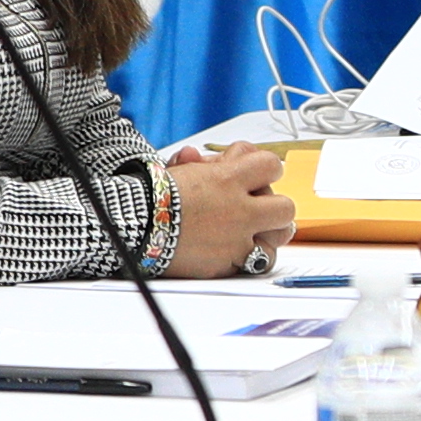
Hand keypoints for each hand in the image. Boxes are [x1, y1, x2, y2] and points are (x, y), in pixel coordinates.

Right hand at [154, 141, 289, 275]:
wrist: (135, 226)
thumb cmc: (153, 197)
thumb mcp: (178, 170)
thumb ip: (199, 163)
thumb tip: (195, 157)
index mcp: (229, 179)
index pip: (271, 166)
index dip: (266, 169)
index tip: (258, 174)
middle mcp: (239, 210)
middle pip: (285, 206)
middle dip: (274, 205)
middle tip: (260, 207)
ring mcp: (237, 239)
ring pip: (279, 236)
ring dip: (270, 231)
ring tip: (255, 230)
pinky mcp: (228, 263)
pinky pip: (258, 262)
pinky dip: (251, 256)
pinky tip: (238, 249)